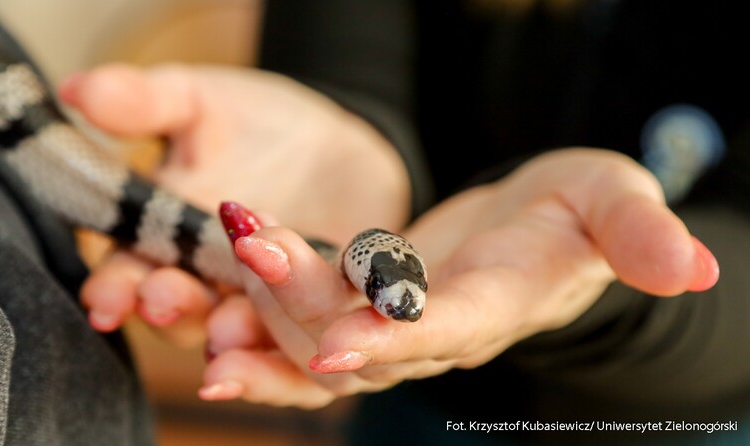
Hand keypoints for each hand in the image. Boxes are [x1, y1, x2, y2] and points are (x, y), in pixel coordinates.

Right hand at [62, 63, 409, 337]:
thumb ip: (145, 103)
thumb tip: (76, 88)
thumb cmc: (260, 126)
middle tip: (163, 298)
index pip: (131, 275)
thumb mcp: (204, 104)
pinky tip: (308, 349)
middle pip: (183, 314)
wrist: (341, 148)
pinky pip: (310, 343)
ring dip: (231, 338)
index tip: (105, 298)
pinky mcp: (320, 320)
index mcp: (168, 246)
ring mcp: (264, 311)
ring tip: (226, 327)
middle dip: (172, 308)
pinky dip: (302, 348)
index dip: (115, 289)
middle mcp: (210, 288)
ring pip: (243, 337)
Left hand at [199, 148, 718, 406]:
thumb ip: (640, 234)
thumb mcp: (613, 204)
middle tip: (247, 240)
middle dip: (296, 299)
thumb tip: (697, 267)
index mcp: (493, 308)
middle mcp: (435, 333)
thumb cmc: (578, 212)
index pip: (438, 334)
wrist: (536, 229)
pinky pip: (301, 326)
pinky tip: (215, 293)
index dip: (389, 340)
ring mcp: (394, 328)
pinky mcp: (363, 308)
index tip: (332, 342)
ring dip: (261, 305)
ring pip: (315, 338)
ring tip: (224, 253)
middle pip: (356, 338)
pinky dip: (257, 315)